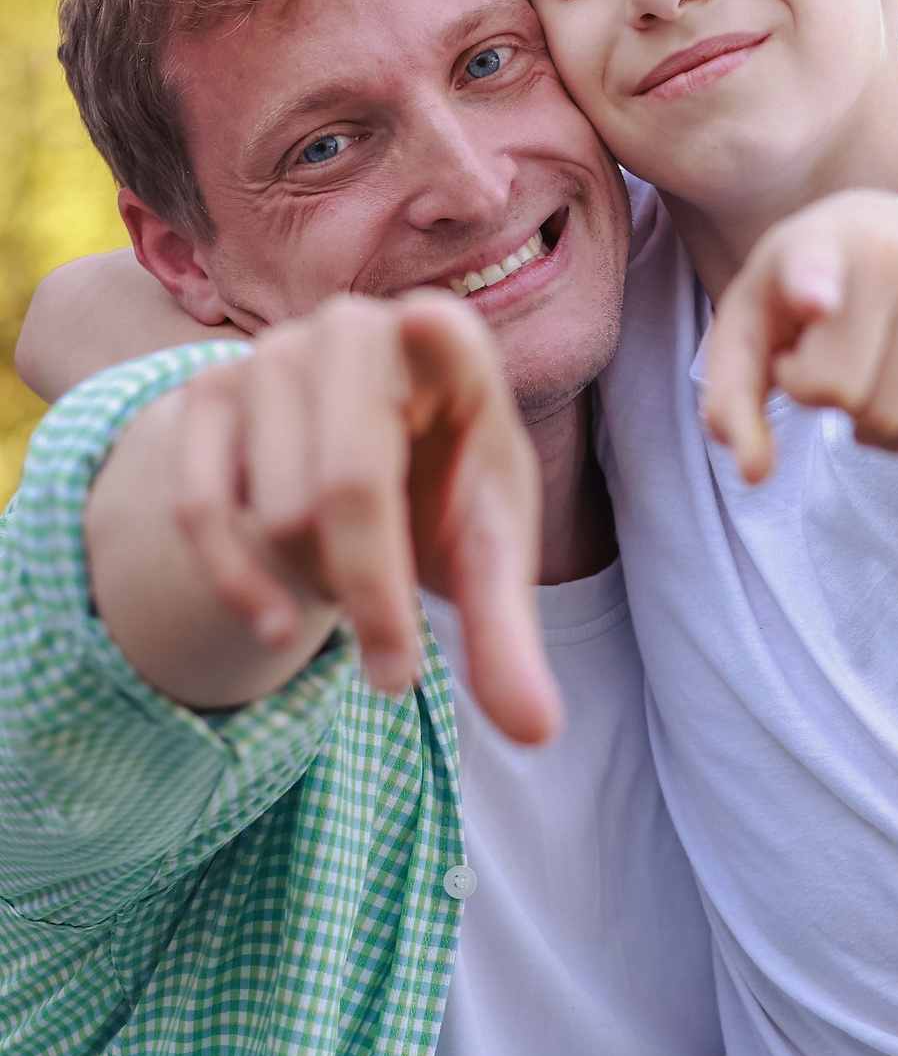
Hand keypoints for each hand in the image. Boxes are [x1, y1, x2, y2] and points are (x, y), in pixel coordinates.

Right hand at [93, 292, 558, 743]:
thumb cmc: (446, 495)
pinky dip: (239, 587)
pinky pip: (201, 511)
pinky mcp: (205, 392)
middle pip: (348, 487)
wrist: (366, 465)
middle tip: (397, 668)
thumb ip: (507, 634)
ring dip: (317, 584)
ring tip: (356, 579)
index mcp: (451, 347)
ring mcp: (271, 354)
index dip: (430, 335)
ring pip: (278, 512)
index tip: (425, 322)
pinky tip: (279, 626)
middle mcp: (357, 331)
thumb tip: (538, 733)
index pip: (442, 335)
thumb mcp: (486, 554)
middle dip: (371, 592)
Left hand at [700, 192, 897, 482]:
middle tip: (825, 350)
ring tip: (867, 356)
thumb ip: (731, 395)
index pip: (809, 264)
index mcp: (813, 240)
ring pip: (887, 415)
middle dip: (819, 394)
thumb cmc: (812, 291)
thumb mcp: (758, 319)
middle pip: (837, 390)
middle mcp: (885, 253)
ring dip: (864, 413)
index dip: (810, 285)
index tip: (817, 302)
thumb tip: (753, 472)